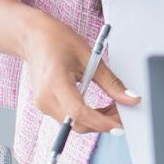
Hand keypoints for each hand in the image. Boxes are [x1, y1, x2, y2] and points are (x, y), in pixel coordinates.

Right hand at [20, 13, 138, 132]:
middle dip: (104, 123)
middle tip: (123, 114)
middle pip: (78, 123)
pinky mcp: (46, 106)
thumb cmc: (57, 41)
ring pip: (75, 124)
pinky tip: (101, 108)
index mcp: (55, 82)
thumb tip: (130, 99)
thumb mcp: (90, 57)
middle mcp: (45, 98)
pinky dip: (87, 117)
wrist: (33, 38)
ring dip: (97, 121)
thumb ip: (111, 82)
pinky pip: (69, 119)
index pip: (78, 112)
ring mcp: (43, 104)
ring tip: (115, 107)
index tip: (120, 125)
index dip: (101, 122)